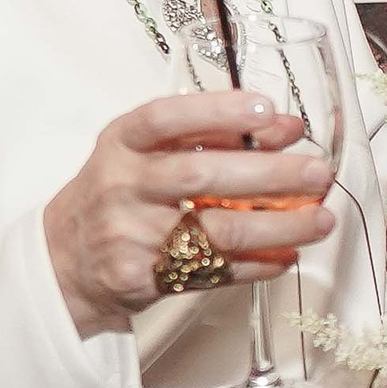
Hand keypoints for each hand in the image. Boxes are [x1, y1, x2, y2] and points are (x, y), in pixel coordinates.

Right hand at [44, 91, 336, 337]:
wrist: (65, 259)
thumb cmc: (120, 193)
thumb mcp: (151, 151)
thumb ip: (214, 134)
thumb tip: (285, 127)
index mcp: (123, 142)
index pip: (167, 118)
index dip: (219, 111)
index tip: (267, 108)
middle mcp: (123, 185)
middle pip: (202, 176)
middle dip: (269, 174)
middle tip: (318, 172)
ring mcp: (130, 235)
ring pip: (217, 231)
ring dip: (279, 226)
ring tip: (321, 219)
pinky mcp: (143, 278)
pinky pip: (214, 272)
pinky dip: (259, 264)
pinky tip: (288, 255)